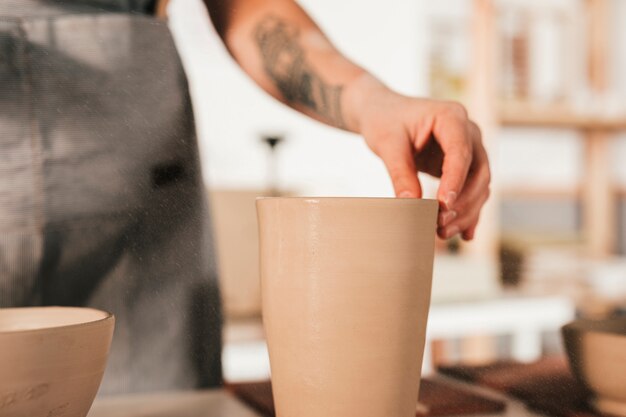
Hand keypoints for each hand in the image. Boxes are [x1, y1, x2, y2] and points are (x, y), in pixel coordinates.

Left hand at [346, 76, 490, 239]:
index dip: (455, 181)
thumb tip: (411, 204)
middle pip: (478, 172)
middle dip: (462, 202)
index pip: (460, 152)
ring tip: (443, 232)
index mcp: (451, 116)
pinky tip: (465, 235)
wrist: (383, 113)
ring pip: (479, 185)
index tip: (443, 205)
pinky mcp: (463, 165)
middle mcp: (468, 131)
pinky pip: (472, 190)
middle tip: (440, 224)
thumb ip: (400, 172)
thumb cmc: (384, 121)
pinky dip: (468, 212)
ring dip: (466, 212)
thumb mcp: (387, 144)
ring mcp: (469, 148)